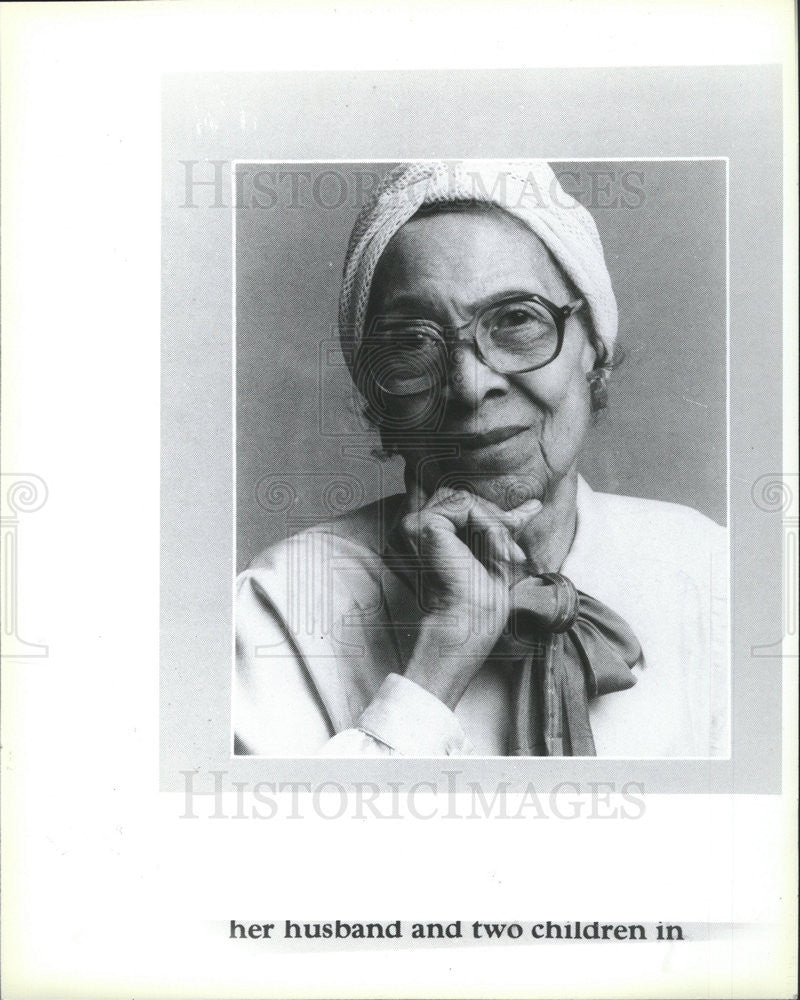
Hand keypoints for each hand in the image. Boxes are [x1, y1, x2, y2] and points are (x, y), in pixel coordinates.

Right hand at [397, 486, 541, 709]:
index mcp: (425, 536)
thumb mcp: (498, 548)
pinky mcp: (420, 527)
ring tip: (504, 553)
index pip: (455, 503)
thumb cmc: (484, 594)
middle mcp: (412, 530)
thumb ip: (505, 523)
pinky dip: (487, 523)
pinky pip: (462, 505)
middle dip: (491, 516)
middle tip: (511, 549)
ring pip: (461, 498)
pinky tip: (495, 549)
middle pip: (458, 496)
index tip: (523, 519)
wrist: (474, 618)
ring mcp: (411, 527)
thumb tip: (535, 503)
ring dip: (492, 523)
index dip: (488, 512)